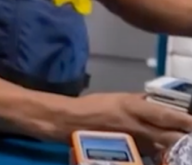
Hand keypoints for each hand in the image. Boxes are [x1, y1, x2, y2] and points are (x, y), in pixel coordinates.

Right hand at [73, 93, 191, 155]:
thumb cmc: (93, 107)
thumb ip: (140, 100)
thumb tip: (157, 101)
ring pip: (165, 148)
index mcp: (133, 108)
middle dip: (185, 137)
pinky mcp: (131, 154)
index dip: (183, 120)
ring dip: (176, 146)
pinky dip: (162, 152)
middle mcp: (137, 127)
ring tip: (182, 143)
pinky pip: (153, 154)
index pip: (164, 115)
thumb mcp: (118, 97)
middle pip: (170, 136)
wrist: (71, 123)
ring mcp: (136, 143)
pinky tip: (165, 151)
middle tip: (191, 135)